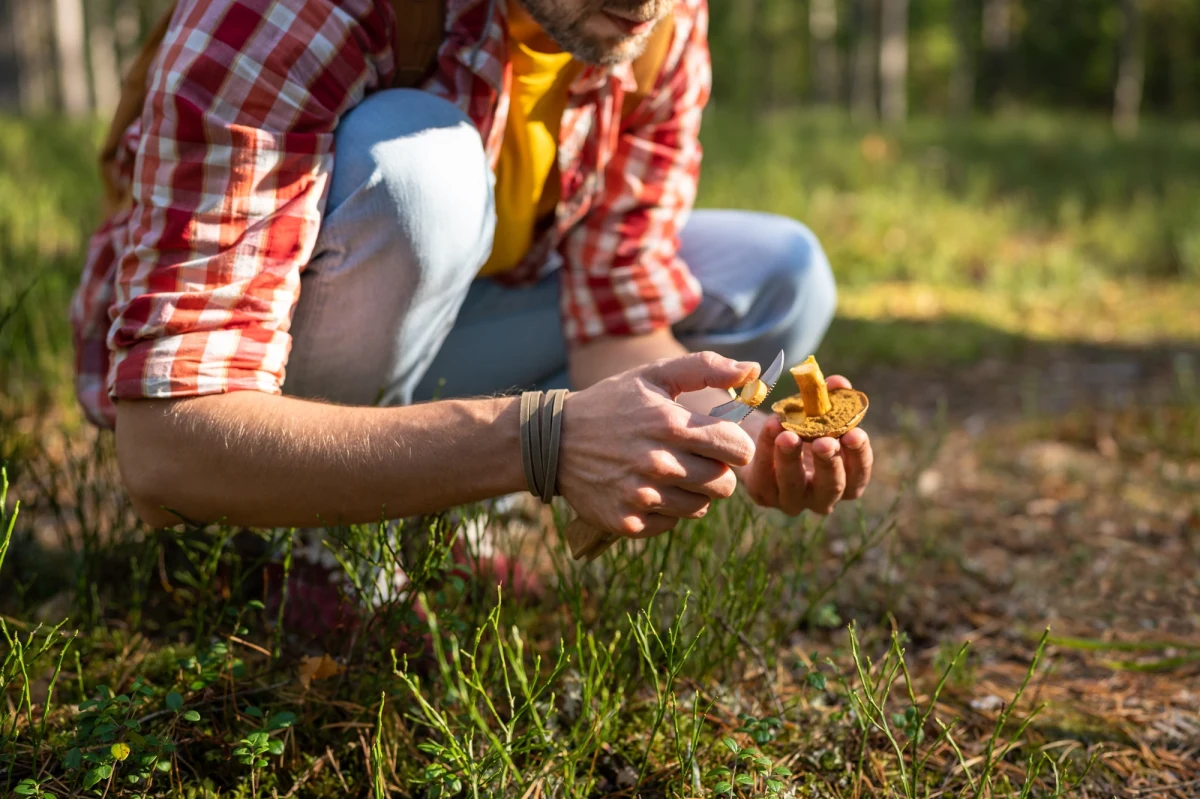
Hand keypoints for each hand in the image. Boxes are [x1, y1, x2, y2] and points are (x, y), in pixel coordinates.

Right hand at [557, 352, 758, 538]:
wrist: (554, 440)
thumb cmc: (612, 404)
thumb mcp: (653, 375)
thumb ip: (706, 368)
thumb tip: (752, 371)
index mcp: (672, 425)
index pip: (738, 449)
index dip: (734, 445)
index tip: (719, 441)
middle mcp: (659, 464)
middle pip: (725, 484)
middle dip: (716, 471)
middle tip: (693, 459)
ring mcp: (642, 496)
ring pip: (701, 507)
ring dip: (693, 492)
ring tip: (669, 473)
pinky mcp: (628, 522)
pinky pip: (671, 524)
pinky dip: (666, 511)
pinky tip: (647, 489)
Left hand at [739, 375, 873, 515]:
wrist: (763, 436)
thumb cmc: (802, 424)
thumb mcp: (818, 411)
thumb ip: (832, 399)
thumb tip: (839, 383)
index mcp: (845, 480)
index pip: (859, 475)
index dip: (859, 456)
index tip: (854, 433)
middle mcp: (822, 498)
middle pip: (832, 487)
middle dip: (829, 462)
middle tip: (824, 442)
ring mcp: (792, 500)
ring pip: (794, 486)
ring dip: (791, 459)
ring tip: (788, 435)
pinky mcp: (763, 494)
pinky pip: (764, 476)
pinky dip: (765, 450)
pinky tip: (770, 427)